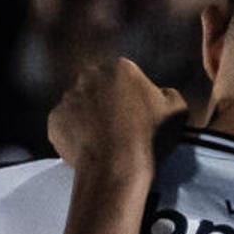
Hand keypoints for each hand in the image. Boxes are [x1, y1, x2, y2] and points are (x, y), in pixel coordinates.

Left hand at [48, 58, 181, 179]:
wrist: (117, 166)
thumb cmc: (150, 136)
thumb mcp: (178, 109)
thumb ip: (169, 93)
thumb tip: (161, 93)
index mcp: (120, 68)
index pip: (125, 77)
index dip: (132, 97)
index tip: (137, 117)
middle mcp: (90, 76)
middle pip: (99, 87)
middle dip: (106, 102)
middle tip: (118, 128)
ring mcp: (68, 97)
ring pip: (80, 105)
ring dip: (89, 118)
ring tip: (103, 142)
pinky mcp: (55, 118)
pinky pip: (66, 124)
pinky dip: (75, 134)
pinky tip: (89, 148)